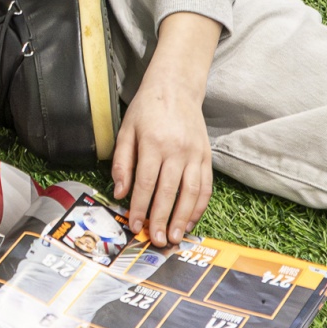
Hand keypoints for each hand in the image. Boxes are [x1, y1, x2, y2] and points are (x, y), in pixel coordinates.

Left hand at [111, 12, 221, 246]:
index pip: (145, 183)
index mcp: (153, 143)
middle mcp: (176, 150)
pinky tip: (191, 221)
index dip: (139, 207)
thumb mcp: (126, 130)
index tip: (134, 225)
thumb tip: (120, 193)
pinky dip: (199, 206)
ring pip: (191, 193)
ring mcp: (194, 154)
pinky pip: (206, 186)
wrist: (176, 87)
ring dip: (183, 218)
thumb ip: (122, 162)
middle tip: (156, 240)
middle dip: (161, 219)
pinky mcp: (206, 156)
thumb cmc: (147, 109)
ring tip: (175, 237)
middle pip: (168, 192)